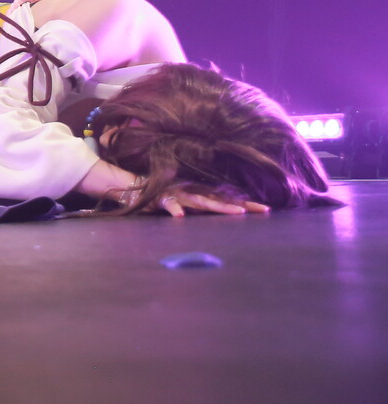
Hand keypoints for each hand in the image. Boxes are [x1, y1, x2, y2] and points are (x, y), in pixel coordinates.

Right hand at [146, 189, 268, 217]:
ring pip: (202, 202)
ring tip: (237, 212)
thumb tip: (222, 210)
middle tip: (263, 210)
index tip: (267, 210)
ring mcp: (180, 195)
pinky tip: (179, 216)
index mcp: (201, 195)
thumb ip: (201, 206)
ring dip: (220, 207)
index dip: (246, 204)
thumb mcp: (185, 201)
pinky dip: (175, 209)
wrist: (136, 187)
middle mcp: (194, 193)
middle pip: (223, 201)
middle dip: (243, 206)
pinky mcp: (163, 199)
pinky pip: (170, 204)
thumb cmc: (163, 197)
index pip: (227, 199)